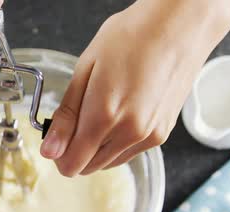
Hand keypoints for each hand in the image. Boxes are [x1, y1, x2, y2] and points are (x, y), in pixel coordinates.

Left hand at [40, 0, 229, 176]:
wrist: (179, 26)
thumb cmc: (131, 37)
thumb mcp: (85, 70)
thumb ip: (67, 116)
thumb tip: (50, 150)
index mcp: (105, 116)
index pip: (72, 165)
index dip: (58, 154)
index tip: (57, 136)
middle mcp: (129, 133)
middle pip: (88, 167)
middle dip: (76, 149)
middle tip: (78, 116)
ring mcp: (149, 136)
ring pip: (108, 162)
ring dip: (97, 147)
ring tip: (102, 109)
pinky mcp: (162, 134)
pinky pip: (128, 152)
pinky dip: (117, 142)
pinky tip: (120, 112)